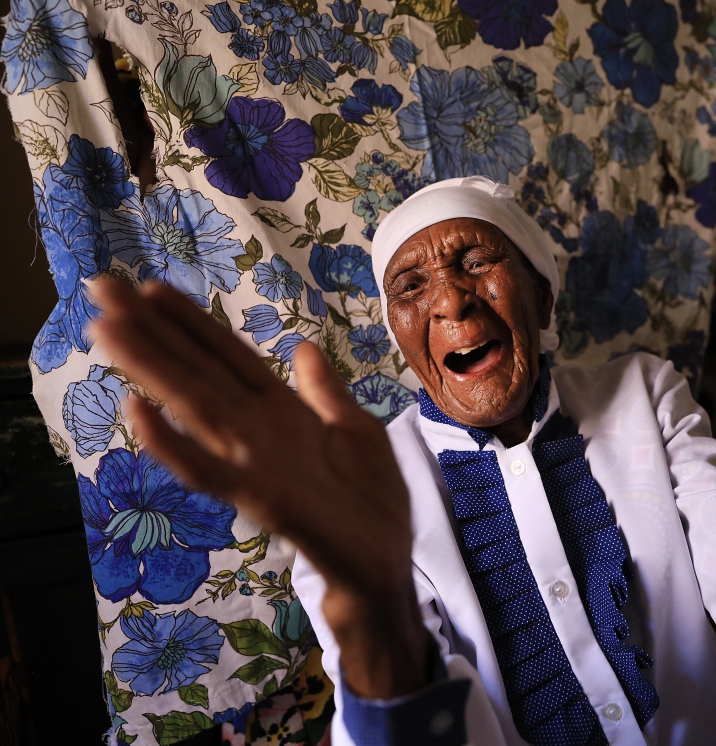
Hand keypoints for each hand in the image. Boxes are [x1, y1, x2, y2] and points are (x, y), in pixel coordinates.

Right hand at [89, 279, 429, 698]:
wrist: (385, 565)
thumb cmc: (369, 501)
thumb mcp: (357, 431)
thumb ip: (326, 393)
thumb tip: (303, 348)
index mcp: (281, 411)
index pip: (228, 356)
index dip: (192, 323)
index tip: (152, 286)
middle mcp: (258, 431)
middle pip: (198, 371)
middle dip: (152, 330)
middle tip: (101, 287)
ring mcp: (254, 463)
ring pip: (193, 407)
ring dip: (150, 368)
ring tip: (107, 328)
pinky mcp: (261, 500)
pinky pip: (209, 471)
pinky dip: (175, 445)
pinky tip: (140, 414)